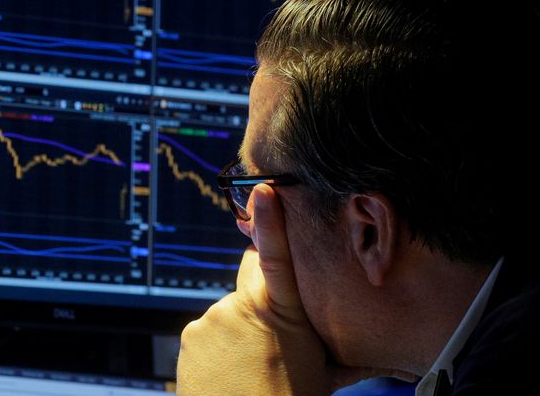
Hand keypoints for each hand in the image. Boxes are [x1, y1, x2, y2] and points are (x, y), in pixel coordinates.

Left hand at [177, 184, 402, 394]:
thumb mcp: (321, 372)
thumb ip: (330, 339)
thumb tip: (371, 339)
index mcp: (284, 315)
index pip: (278, 258)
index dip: (272, 222)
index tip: (265, 189)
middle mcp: (244, 309)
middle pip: (251, 276)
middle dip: (261, 290)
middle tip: (273, 332)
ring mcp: (212, 320)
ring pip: (231, 309)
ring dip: (240, 327)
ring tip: (252, 365)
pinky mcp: (191, 334)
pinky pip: (209, 329)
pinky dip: (218, 344)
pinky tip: (229, 370)